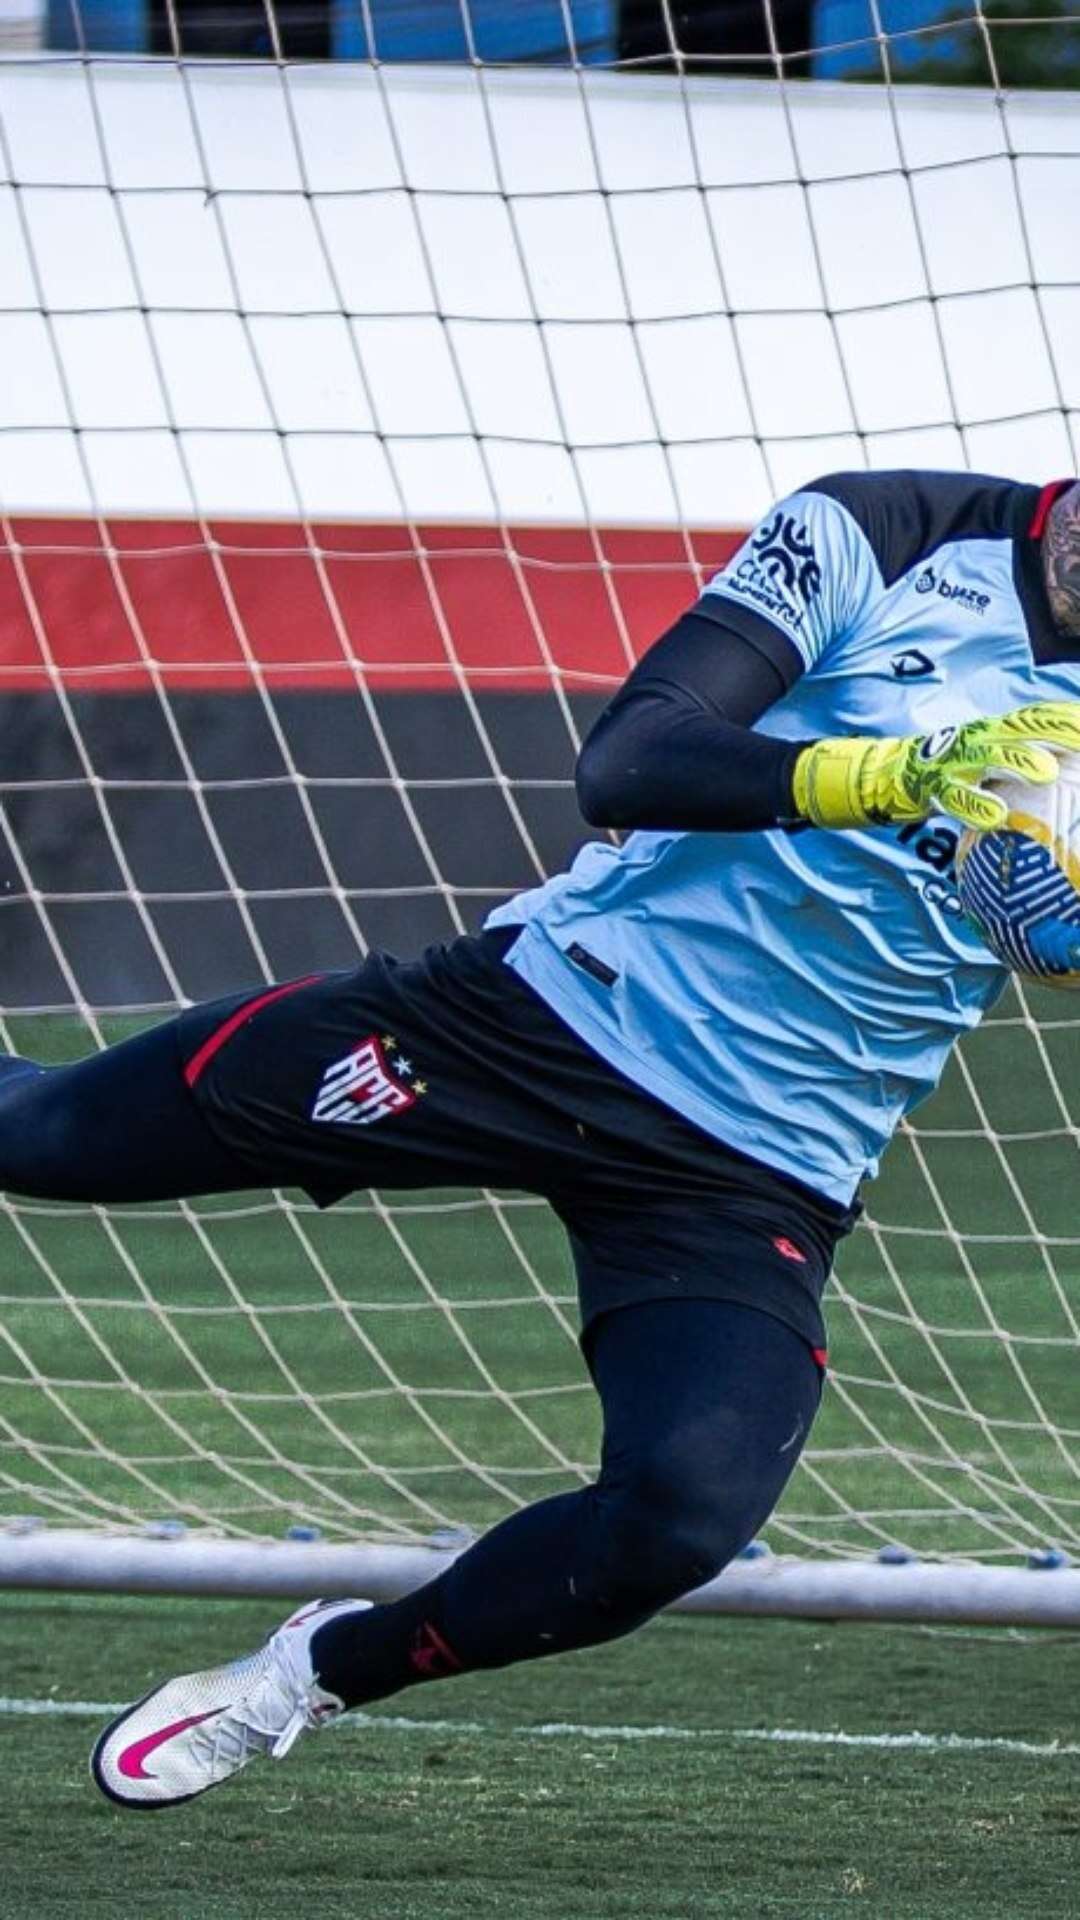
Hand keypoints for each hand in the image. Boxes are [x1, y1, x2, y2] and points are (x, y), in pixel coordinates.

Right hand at [792, 702, 1079, 831]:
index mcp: (994, 730)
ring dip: (1019, 761)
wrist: (887, 775)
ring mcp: (954, 761)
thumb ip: (1020, 758)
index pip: (1036, 716)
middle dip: (1054, 732)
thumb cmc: (951, 772)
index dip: (1064, 717)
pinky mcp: (933, 787)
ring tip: (1047, 772)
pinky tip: (996, 818)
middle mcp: (977, 739)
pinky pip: (955, 798)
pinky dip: (975, 805)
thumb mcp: (987, 759)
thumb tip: (1060, 767)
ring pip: (989, 758)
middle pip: (1020, 729)